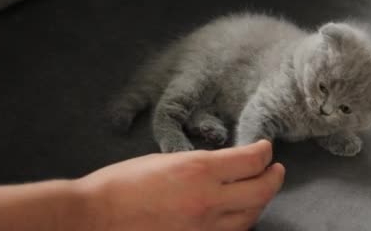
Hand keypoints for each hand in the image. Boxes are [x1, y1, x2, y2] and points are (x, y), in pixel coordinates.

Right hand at [74, 140, 284, 230]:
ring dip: (259, 201)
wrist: (95, 217)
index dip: (263, 152)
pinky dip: (240, 223)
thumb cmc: (120, 184)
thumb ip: (198, 166)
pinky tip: (238, 216)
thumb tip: (219, 169)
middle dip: (273, 176)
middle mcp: (208, 200)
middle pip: (261, 190)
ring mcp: (204, 229)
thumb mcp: (164, 161)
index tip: (264, 148)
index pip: (251, 161)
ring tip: (260, 191)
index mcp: (198, 170)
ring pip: (251, 217)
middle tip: (275, 169)